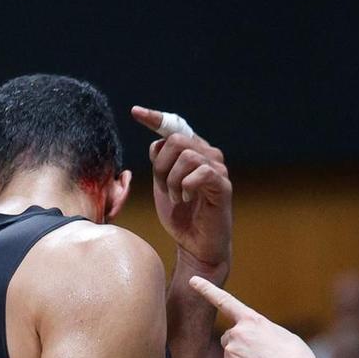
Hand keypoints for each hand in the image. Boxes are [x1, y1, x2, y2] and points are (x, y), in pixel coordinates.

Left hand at [132, 106, 230, 270]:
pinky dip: (186, 187)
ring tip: (176, 198)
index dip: (155, 118)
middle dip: (161, 166)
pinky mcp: (223, 185)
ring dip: (172, 181)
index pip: (174, 127)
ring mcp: (218, 169)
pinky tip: (186, 200)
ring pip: (186, 156)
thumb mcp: (162, 185)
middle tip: (163, 188)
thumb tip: (156, 143)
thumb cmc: (180, 216)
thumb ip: (159, 163)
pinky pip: (200, 173)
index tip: (135, 112)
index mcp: (193, 152)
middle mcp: (208, 154)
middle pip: (176, 139)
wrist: (195, 245)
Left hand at [189, 276, 318, 357]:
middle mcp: (237, 334)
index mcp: (252, 321)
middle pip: (229, 337)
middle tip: (261, 355)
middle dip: (240, 344)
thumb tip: (254, 342)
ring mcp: (230, 354)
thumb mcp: (281, 335)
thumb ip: (261, 332)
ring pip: (231, 356)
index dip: (207, 290)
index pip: (225, 301)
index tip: (192, 281)